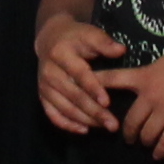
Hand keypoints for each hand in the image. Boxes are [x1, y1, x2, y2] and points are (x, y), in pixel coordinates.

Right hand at [36, 16, 125, 133]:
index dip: (93, 89)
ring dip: (85, 120)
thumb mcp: (89, 33)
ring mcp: (44, 86)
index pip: (79, 75)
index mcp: (61, 54)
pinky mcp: (42, 96)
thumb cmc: (76, 37)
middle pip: (73, 95)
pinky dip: (67, 125)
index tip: (108, 103)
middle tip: (113, 124)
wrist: (50, 38)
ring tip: (105, 127)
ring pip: (64, 108)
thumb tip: (121, 50)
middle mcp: (49, 71)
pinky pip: (53, 115)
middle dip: (94, 112)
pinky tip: (84, 130)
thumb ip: (104, 42)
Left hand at [106, 40, 163, 156]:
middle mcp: (150, 95)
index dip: (96, 87)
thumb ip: (152, 73)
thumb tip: (145, 79)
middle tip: (128, 139)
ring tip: (146, 145)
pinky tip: (158, 155)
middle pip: (130, 121)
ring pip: (147, 133)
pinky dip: (160, 150)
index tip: (81, 93)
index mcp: (144, 76)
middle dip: (128, 133)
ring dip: (145, 142)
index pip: (113, 80)